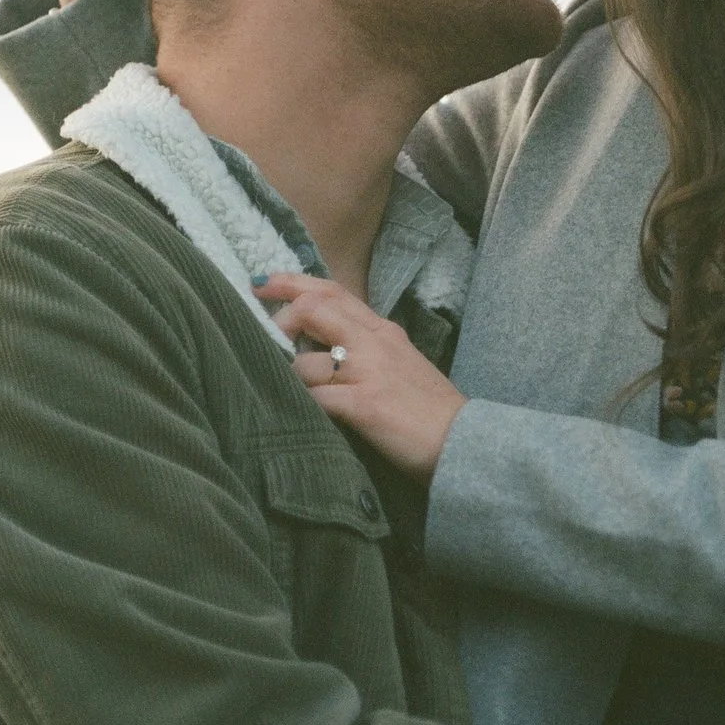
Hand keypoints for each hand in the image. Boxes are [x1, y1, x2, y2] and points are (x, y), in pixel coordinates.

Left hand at [258, 274, 467, 480]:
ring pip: (306, 362)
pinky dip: (300, 404)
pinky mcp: (365, 406)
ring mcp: (369, 373)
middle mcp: (374, 343)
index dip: (292, 283)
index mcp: (382, 330)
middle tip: (261, 333)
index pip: (332, 291)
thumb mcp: (399, 361)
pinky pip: (316, 398)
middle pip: (314, 309)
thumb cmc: (428, 408)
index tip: (262, 285)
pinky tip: (296, 412)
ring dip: (287, 377)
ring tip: (283, 390)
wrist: (464, 441)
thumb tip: (320, 344)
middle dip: (280, 321)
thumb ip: (365, 346)